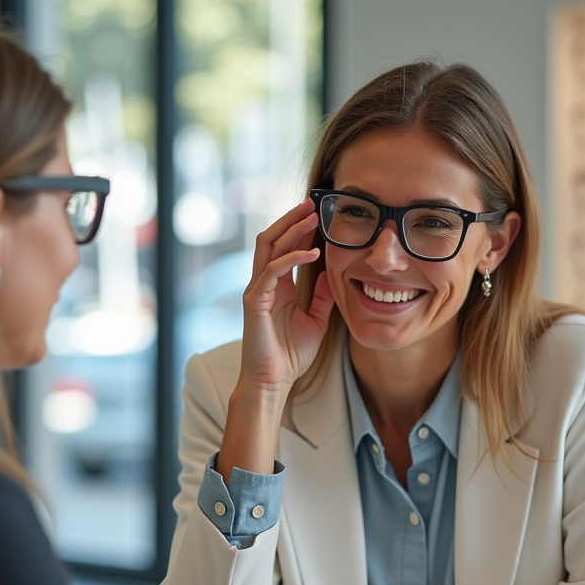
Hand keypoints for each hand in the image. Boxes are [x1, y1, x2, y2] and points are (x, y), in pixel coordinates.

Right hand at [239, 198, 335, 394]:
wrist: (273, 381)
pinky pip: (272, 271)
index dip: (300, 229)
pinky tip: (312, 253)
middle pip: (271, 238)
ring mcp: (256, 290)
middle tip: (312, 203)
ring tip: (311, 216)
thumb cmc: (290, 355)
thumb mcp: (316, 319)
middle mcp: (262, 283)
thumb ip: (322, 295)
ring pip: (268, 247)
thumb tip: (330, 272)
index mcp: (275, 286)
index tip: (319, 213)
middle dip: (291, 219)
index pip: (284, 247)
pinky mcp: (254, 302)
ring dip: (290, 229)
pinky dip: (292, 258)